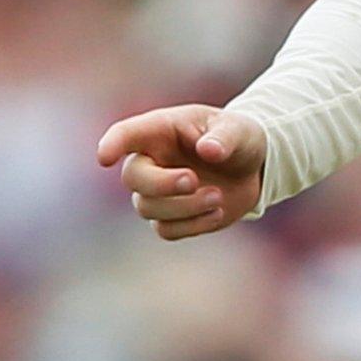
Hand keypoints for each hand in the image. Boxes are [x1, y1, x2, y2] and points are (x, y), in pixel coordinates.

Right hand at [96, 104, 265, 240]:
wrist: (255, 168)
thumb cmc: (240, 138)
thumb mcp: (241, 130)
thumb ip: (225, 137)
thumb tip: (208, 150)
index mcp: (162, 130)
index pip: (127, 134)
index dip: (112, 144)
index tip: (105, 157)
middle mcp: (152, 160)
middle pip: (133, 178)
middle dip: (162, 183)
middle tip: (193, 180)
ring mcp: (158, 191)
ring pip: (148, 208)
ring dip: (185, 206)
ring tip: (218, 196)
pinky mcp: (170, 217)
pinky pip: (166, 230)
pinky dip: (193, 225)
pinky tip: (218, 212)